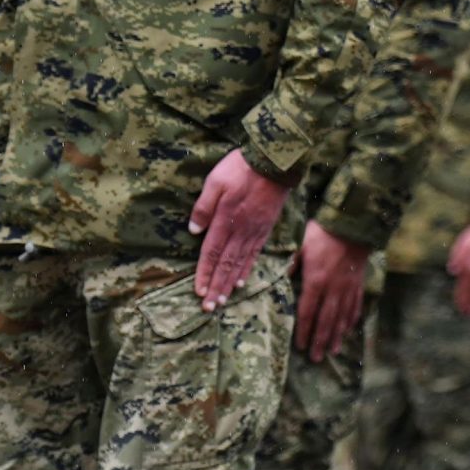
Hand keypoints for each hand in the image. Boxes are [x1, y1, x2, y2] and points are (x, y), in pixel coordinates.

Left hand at [188, 150, 291, 309]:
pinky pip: (255, 253)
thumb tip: (193, 231)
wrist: (276, 161)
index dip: (205, 274)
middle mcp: (241, 230)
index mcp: (226, 220)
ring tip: (223, 300)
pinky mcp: (265, 227)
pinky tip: (242, 280)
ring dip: (230, 283)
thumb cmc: (242, 168)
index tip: (198, 293)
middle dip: (217, 287)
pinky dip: (247, 269)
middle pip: (226, 264)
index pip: (212, 253)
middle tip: (209, 307)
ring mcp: (255, 230)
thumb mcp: (215, 181)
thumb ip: (203, 207)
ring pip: (240, 263)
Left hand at [295, 221, 370, 362]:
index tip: (300, 347)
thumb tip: (281, 280)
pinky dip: (352, 317)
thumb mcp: (302, 247)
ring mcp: (348, 287)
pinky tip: (350, 327)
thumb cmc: (323, 233)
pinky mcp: (358, 282)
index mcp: (316, 281)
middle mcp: (333, 289)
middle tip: (317, 358)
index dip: (304, 331)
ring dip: (337, 335)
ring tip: (334, 350)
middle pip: (326, 320)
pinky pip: (356, 304)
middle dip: (321, 340)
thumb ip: (292, 266)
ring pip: (342, 316)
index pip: (308, 312)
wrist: (354, 223)